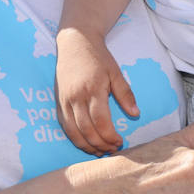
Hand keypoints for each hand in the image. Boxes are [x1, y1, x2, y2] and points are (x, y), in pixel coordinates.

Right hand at [54, 27, 137, 154]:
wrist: (74, 42)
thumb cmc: (97, 56)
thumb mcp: (115, 72)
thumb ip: (125, 93)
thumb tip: (136, 114)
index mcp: (92, 89)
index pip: (101, 121)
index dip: (110, 136)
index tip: (120, 142)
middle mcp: (76, 97)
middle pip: (87, 130)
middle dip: (100, 144)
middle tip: (112, 150)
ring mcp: (64, 100)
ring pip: (73, 131)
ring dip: (87, 145)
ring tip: (100, 151)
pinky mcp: (58, 101)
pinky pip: (64, 125)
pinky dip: (74, 138)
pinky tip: (85, 142)